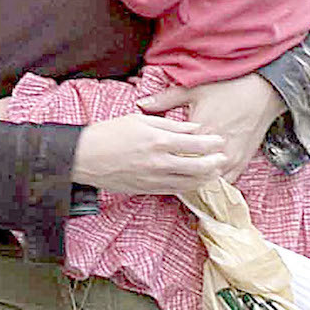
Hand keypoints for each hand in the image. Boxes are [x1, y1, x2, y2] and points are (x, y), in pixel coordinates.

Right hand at [72, 114, 225, 193]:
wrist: (86, 157)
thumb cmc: (110, 133)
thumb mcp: (140, 120)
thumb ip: (170, 124)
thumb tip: (193, 127)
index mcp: (159, 140)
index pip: (195, 143)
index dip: (212, 143)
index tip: (220, 140)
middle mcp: (160, 162)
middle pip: (198, 166)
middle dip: (214, 163)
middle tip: (223, 158)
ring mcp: (154, 179)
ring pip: (189, 182)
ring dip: (205, 177)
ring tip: (214, 172)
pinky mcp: (147, 189)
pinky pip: (175, 190)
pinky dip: (188, 186)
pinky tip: (194, 181)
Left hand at [136, 72, 284, 181]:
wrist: (263, 92)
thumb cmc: (227, 88)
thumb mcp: (194, 90)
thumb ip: (165, 99)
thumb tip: (141, 104)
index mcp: (199, 133)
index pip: (174, 156)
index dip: (159, 162)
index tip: (147, 163)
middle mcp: (215, 151)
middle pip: (189, 173)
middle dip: (173, 175)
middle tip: (156, 176)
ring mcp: (230, 160)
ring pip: (206, 182)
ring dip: (193, 181)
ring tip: (177, 180)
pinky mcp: (242, 163)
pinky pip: (224, 183)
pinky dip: (212, 183)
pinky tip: (200, 181)